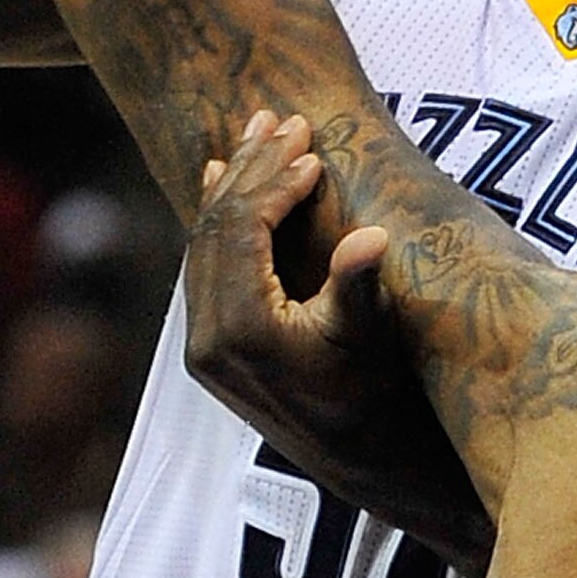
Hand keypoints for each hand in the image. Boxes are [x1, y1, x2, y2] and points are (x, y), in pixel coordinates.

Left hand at [185, 111, 401, 454]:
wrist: (357, 457)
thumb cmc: (374, 392)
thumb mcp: (369, 337)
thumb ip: (358, 285)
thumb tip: (373, 237)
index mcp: (243, 328)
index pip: (245, 229)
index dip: (277, 182)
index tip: (312, 148)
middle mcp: (209, 337)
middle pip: (217, 229)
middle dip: (251, 170)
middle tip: (281, 120)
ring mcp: (202, 344)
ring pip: (204, 245)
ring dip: (232, 188)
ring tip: (256, 136)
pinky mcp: (207, 348)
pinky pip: (202, 268)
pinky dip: (217, 222)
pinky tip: (222, 184)